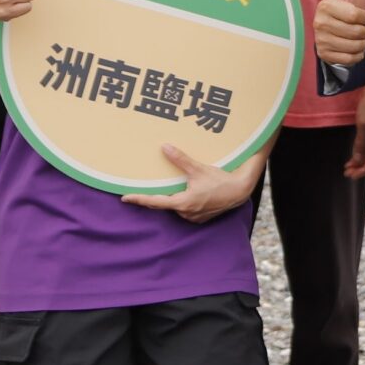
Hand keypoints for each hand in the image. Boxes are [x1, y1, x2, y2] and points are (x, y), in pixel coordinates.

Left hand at [122, 142, 264, 222]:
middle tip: (146, 188)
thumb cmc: (220, 181)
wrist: (240, 191)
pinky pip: (186, 210)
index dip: (138, 199)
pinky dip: (184, 202)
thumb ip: (180, 159)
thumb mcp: (198, 169)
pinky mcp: (201, 217)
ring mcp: (194, 217)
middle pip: (165, 204)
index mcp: (183, 203)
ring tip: (176, 186)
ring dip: (173, 198)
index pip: (155, 202)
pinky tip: (189, 192)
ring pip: (176, 207)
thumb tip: (164, 147)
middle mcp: (186, 213)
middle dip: (156, 197)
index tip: (125, 198)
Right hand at [314, 0, 364, 66]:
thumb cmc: (351, 6)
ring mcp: (319, 40)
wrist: (344, 29)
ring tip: (354, 35)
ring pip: (354, 47)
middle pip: (357, 33)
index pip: (357, 17)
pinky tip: (351, 47)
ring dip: (361, 43)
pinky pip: (350, 59)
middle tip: (357, 26)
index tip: (360, 14)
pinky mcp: (323, 55)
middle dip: (363, 31)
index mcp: (326, 6)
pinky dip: (356, 55)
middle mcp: (318, 23)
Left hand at [343, 83, 364, 178]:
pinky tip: (351, 159)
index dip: (364, 169)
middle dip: (361, 168)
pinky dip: (359, 155)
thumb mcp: (363, 124)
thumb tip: (358, 160)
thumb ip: (361, 143)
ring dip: (359, 163)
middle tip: (347, 173)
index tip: (352, 175)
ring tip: (347, 168)